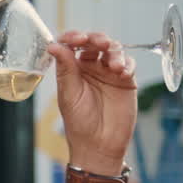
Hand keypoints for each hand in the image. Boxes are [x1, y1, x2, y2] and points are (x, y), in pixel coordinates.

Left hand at [48, 31, 136, 174]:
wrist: (100, 145)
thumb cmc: (79, 123)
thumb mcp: (69, 94)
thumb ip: (65, 69)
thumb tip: (53, 45)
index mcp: (72, 69)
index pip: (71, 45)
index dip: (74, 37)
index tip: (77, 38)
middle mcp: (90, 67)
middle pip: (94, 42)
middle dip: (98, 39)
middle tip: (102, 43)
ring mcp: (109, 72)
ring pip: (113, 50)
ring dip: (115, 52)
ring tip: (115, 66)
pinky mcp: (126, 80)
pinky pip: (128, 64)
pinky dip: (127, 64)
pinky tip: (123, 72)